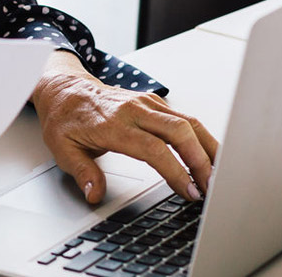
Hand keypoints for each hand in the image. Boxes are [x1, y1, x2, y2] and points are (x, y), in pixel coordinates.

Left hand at [31, 67, 219, 204]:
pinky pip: (185, 118)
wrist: (64, 88)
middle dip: (200, 161)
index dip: (175, 172)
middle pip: (179, 131)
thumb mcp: (62, 149)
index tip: (189, 191)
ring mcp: (146, 103)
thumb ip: (82, 172)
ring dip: (207, 149)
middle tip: (210, 188)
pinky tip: (210, 155)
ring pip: (188, 122)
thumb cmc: (65, 119)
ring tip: (219, 175)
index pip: (153, 149)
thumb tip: (94, 193)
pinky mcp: (154, 102)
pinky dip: (201, 137)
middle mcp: (134, 110)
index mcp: (113, 124)